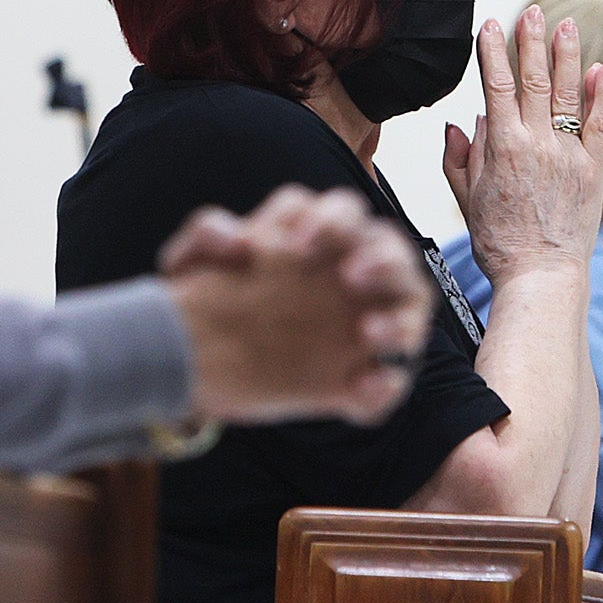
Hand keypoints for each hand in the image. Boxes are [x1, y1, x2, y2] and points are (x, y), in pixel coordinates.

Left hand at [163, 186, 430, 426]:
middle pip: (390, 249)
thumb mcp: (191, 264)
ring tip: (369, 333)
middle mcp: (357, 270)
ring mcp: (369, 321)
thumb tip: (239, 240)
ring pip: (411, 306)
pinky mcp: (362, 377)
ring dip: (400, 317)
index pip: (340, 214)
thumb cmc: (210, 295)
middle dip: (381, 259)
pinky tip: (360, 388)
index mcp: (321, 234)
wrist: (197, 361)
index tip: (294, 245)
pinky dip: (385, 384)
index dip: (325, 222)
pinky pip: (391, 379)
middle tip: (351, 276)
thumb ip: (205, 237)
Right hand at [441, 9, 602, 287]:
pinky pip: (600, 122)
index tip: (490, 25)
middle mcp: (537, 143)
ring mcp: (568, 154)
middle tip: (532, 12)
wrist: (541, 276)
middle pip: (534, 80)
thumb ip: (460, 158)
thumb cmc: (500, 244)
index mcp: (501, 148)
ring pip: (568, 93)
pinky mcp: (594, 168)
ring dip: (567, 55)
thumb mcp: (467, 199)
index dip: (492, 52)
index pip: (495, 86)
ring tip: (565, 25)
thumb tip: (461, 121)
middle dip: (531, 41)